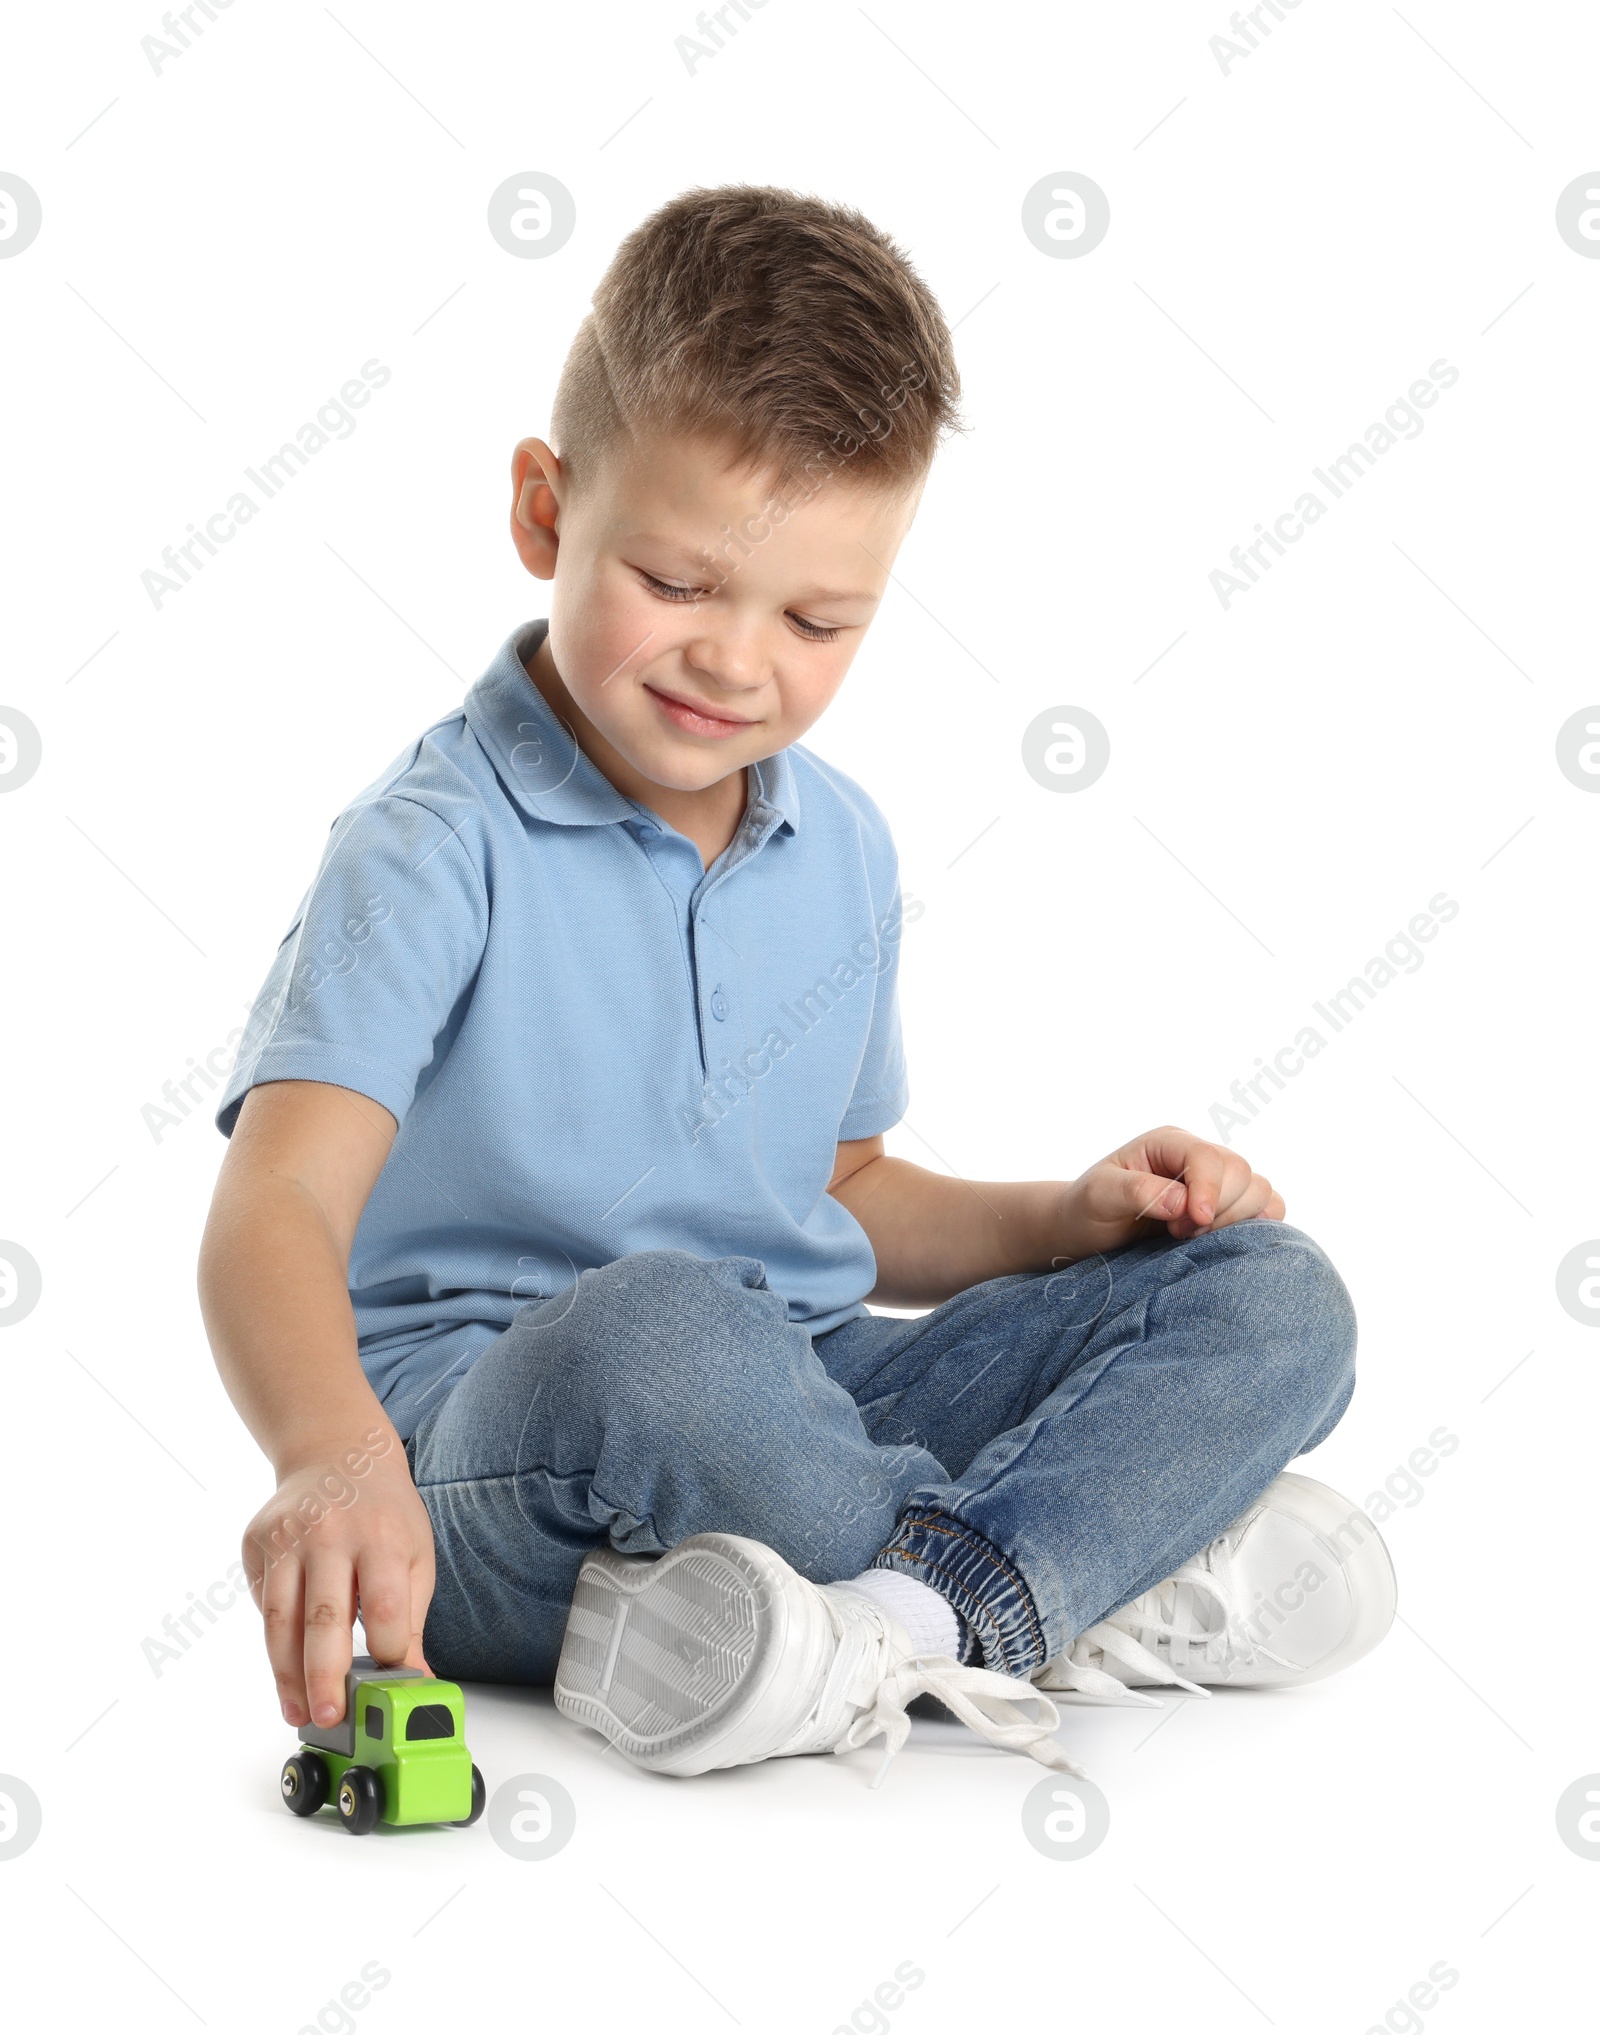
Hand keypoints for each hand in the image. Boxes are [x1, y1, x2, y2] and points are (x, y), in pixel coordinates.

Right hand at [241, 1432, 435, 1730]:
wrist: (336, 1454)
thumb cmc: (384, 1513)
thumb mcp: (415, 1554)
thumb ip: (411, 1619)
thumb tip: (415, 1680)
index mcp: (382, 1535)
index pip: (384, 1603)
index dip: (387, 1648)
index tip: (390, 1681)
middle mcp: (330, 1533)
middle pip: (324, 1616)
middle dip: (325, 1675)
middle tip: (329, 1717)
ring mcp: (287, 1537)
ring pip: (281, 1619)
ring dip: (287, 1674)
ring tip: (299, 1711)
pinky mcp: (257, 1543)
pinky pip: (264, 1603)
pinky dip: (275, 1637)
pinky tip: (287, 1663)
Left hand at [1057, 1125, 1285, 1258]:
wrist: (1087, 1230)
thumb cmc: (1088, 1208)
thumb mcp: (1100, 1195)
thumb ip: (1137, 1192)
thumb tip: (1183, 1203)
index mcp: (1168, 1143)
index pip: (1208, 1156)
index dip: (1209, 1189)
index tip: (1195, 1222)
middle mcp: (1198, 1157)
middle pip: (1241, 1173)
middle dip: (1217, 1210)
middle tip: (1177, 1232)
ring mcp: (1218, 1181)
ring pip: (1259, 1191)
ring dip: (1233, 1221)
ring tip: (1190, 1237)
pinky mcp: (1230, 1207)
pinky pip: (1268, 1209)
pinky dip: (1257, 1226)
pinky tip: (1221, 1240)